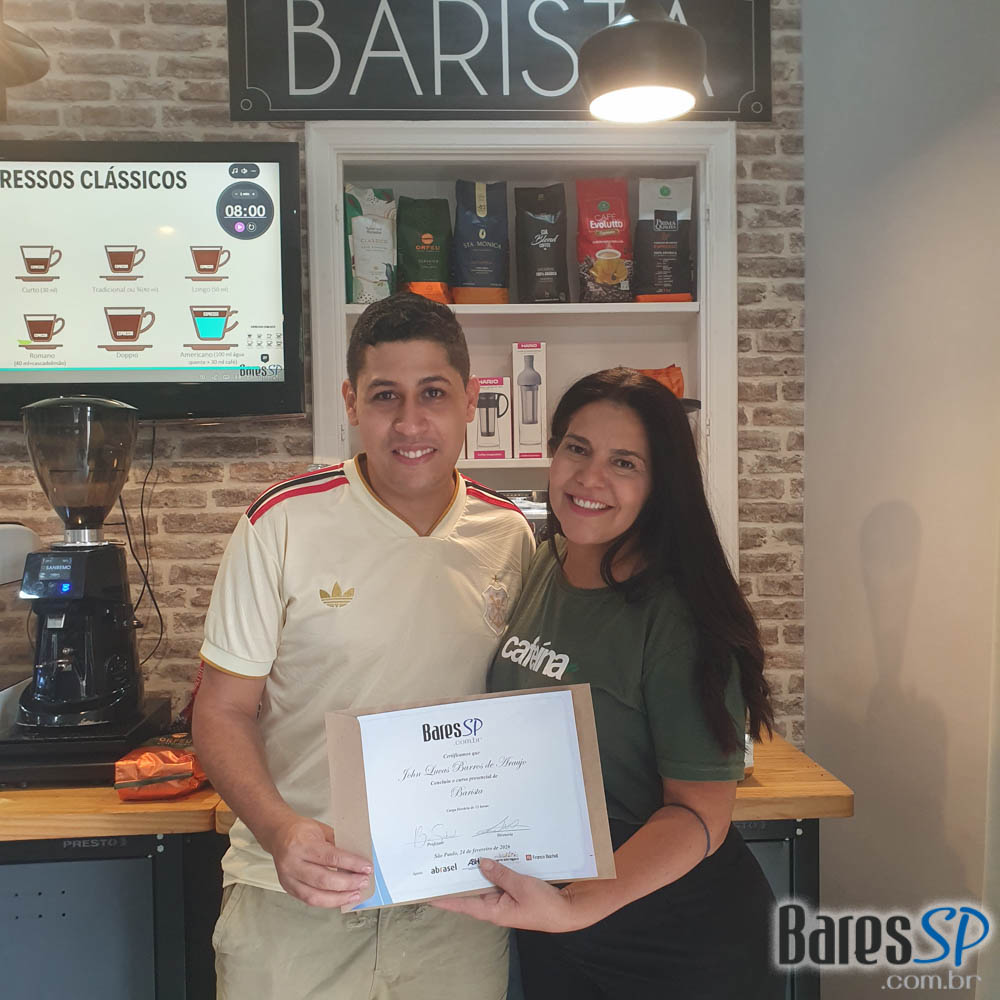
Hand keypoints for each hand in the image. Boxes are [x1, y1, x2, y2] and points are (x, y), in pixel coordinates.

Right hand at [262, 814, 372, 907]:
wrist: (278, 834)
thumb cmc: (301, 830)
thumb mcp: (321, 830)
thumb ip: (337, 844)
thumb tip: (358, 860)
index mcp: (302, 844)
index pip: (331, 857)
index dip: (351, 864)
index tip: (366, 868)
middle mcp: (293, 863)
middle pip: (323, 879)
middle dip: (347, 883)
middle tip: (363, 882)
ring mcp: (288, 878)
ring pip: (315, 896)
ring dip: (339, 898)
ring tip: (355, 895)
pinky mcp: (288, 888)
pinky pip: (309, 900)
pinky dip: (327, 901)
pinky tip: (340, 898)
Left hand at [430, 858, 589, 932]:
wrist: (566, 912)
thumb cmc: (544, 906)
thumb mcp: (521, 886)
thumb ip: (500, 874)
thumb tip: (481, 863)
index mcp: (492, 910)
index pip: (460, 904)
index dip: (442, 898)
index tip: (425, 892)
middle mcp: (494, 905)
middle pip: (470, 891)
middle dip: (457, 877)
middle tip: (440, 861)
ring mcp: (503, 898)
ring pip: (483, 882)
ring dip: (475, 870)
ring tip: (459, 853)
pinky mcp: (513, 891)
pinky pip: (497, 878)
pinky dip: (492, 868)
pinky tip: (488, 854)